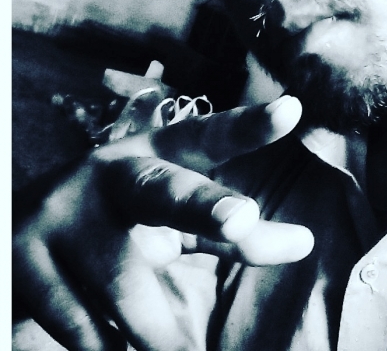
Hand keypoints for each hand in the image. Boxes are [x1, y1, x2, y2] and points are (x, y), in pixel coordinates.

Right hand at [13, 95, 312, 350]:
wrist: (15, 231)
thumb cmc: (123, 224)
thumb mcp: (173, 217)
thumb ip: (233, 231)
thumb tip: (307, 243)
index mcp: (155, 153)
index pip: (209, 137)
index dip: (249, 125)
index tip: (292, 109)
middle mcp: (112, 174)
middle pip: (163, 190)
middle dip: (204, 204)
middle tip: (242, 219)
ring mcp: (62, 215)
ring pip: (125, 284)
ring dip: (159, 332)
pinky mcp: (20, 261)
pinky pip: (80, 326)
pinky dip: (108, 347)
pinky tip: (117, 349)